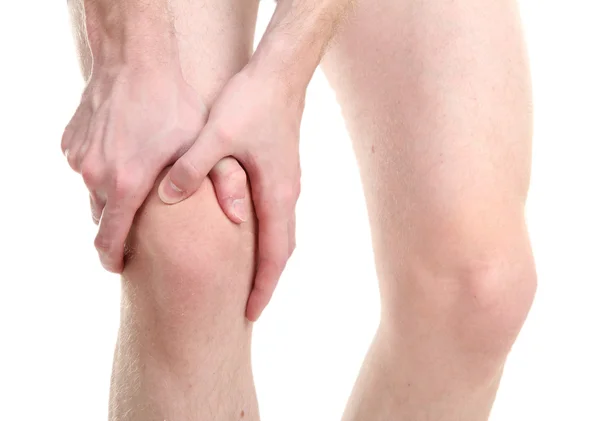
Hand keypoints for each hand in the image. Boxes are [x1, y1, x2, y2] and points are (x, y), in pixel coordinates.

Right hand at [61, 63, 247, 271]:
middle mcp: (96, 175)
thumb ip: (220, 181)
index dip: (114, 259)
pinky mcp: (72, 142)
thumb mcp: (204, 141)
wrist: (134, 58)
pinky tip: (127, 154)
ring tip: (138, 184)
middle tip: (143, 222)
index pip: (110, 240)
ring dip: (112, 195)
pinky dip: (102, 170)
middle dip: (120, 226)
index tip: (121, 266)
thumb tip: (236, 217)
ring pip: (94, 193)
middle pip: (103, 217)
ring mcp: (80, 158)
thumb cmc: (173, 102)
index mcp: (126, 184)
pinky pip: (86, 168)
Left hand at [158, 67, 302, 320]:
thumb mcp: (216, 135)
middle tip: (248, 306)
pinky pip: (274, 216)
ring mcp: (286, 183)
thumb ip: (191, 168)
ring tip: (248, 280)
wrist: (281, 73)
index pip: (275, 254)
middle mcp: (287, 194)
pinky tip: (244, 235)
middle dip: (267, 280)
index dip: (264, 286)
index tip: (251, 313)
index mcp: (276, 193)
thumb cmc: (253, 103)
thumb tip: (167, 197)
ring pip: (280, 233)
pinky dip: (264, 237)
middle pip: (282, 250)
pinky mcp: (279, 171)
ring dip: (267, 260)